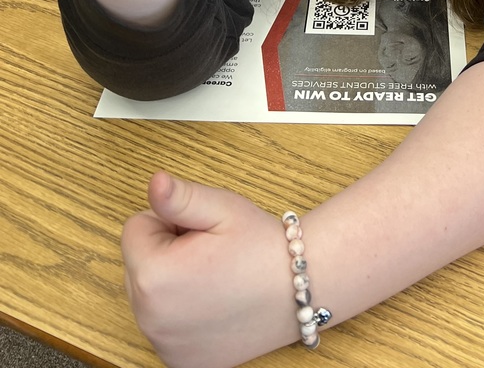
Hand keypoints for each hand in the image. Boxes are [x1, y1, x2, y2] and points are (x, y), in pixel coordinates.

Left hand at [122, 173, 293, 367]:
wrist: (300, 290)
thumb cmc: (262, 246)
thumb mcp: (222, 208)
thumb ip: (179, 196)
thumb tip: (154, 182)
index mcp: (153, 277)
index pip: (135, 228)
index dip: (171, 221)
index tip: (202, 232)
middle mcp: (151, 319)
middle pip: (137, 262)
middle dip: (167, 250)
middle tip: (210, 252)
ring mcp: (164, 345)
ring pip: (148, 294)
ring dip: (172, 280)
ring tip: (214, 276)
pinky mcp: (179, 361)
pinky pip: (163, 324)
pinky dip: (181, 312)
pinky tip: (214, 303)